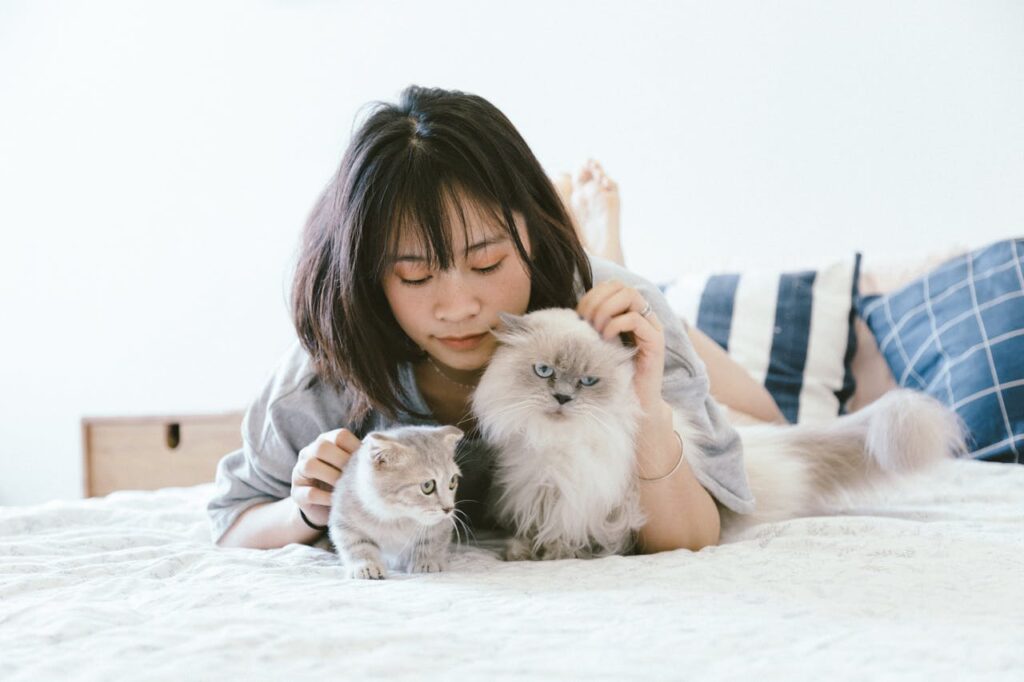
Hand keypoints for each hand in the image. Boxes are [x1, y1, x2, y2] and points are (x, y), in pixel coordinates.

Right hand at [290, 428, 360, 526]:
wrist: (324, 508)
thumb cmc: (343, 482)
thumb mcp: (351, 467)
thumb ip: (359, 458)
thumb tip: (379, 455)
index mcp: (326, 441)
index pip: (340, 436)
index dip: (355, 448)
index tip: (366, 463)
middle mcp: (309, 453)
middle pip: (321, 446)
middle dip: (342, 461)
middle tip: (355, 476)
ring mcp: (299, 472)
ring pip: (310, 466)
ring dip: (331, 477)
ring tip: (344, 488)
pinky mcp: (296, 493)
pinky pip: (309, 492)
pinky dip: (325, 497)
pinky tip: (336, 501)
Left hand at [576, 280, 665, 408]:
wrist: (636, 402)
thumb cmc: (614, 374)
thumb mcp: (600, 344)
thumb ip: (593, 326)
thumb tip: (573, 313)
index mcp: (631, 313)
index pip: (613, 285)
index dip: (593, 294)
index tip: (579, 315)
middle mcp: (644, 316)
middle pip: (621, 286)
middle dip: (597, 300)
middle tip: (586, 322)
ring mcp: (652, 327)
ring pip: (630, 296)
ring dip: (606, 310)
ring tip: (596, 329)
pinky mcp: (655, 341)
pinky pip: (636, 319)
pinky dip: (616, 325)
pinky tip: (606, 339)